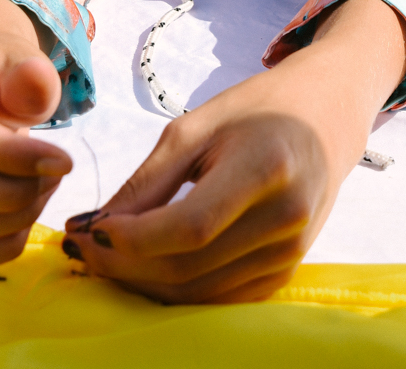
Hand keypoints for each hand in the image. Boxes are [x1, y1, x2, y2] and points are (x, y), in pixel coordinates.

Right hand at [0, 0, 71, 270]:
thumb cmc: (4, 73)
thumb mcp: (24, 60)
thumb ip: (33, 73)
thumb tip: (34, 81)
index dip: (13, 157)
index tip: (62, 161)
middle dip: (10, 195)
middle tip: (53, 176)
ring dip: (12, 221)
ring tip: (44, 188)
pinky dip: (2, 244)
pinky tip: (26, 212)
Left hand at [60, 0, 405, 303]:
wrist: (325, 118)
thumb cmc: (256, 109)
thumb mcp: (196, 125)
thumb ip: (149, 180)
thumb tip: (97, 226)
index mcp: (266, 169)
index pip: (190, 227)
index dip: (132, 239)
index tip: (87, 229)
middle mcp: (286, 218)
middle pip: (191, 265)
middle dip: (125, 263)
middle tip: (80, 246)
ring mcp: (291, 251)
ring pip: (200, 290)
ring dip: (143, 281)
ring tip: (104, 256)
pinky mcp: (287, 270)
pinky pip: (220, 296)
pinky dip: (175, 289)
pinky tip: (144, 267)